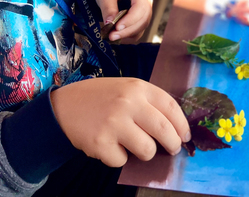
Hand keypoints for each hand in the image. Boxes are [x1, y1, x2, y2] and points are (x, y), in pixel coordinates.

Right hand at [51, 77, 190, 165]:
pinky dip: (119, 157)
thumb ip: (148, 102)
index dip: (182, 125)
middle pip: (165, 131)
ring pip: (147, 150)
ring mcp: (114, 123)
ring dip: (145, 152)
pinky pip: (122, 160)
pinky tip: (111, 145)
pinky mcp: (101, 143)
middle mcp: (128, 103)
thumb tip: (176, 127)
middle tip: (172, 149)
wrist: (64, 105)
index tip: (185, 136)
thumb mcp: (126, 88)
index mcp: (137, 87)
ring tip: (134, 145)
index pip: (171, 107)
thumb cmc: (101, 98)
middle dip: (173, 144)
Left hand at [94, 0, 151, 41]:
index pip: (140, 7)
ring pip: (142, 27)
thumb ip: (108, 8)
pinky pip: (138, 31)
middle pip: (143, 19)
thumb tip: (110, 24)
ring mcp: (145, 11)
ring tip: (112, 37)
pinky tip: (117, 38)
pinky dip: (128, 36)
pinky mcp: (141, 19)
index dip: (130, 19)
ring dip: (128, 35)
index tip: (117, 27)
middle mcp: (146, 1)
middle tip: (112, 36)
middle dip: (128, 30)